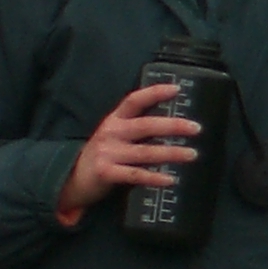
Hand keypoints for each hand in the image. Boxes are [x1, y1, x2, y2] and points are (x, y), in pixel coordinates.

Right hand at [56, 82, 199, 215]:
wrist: (71, 178)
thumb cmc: (103, 154)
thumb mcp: (115, 135)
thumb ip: (136, 128)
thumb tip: (173, 125)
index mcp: (114, 120)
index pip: (134, 100)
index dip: (154, 93)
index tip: (176, 89)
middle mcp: (111, 133)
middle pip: (145, 125)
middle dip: (172, 126)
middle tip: (196, 128)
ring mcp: (108, 153)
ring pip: (145, 152)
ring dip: (171, 153)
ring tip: (192, 154)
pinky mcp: (106, 172)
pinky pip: (135, 175)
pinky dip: (154, 177)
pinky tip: (170, 179)